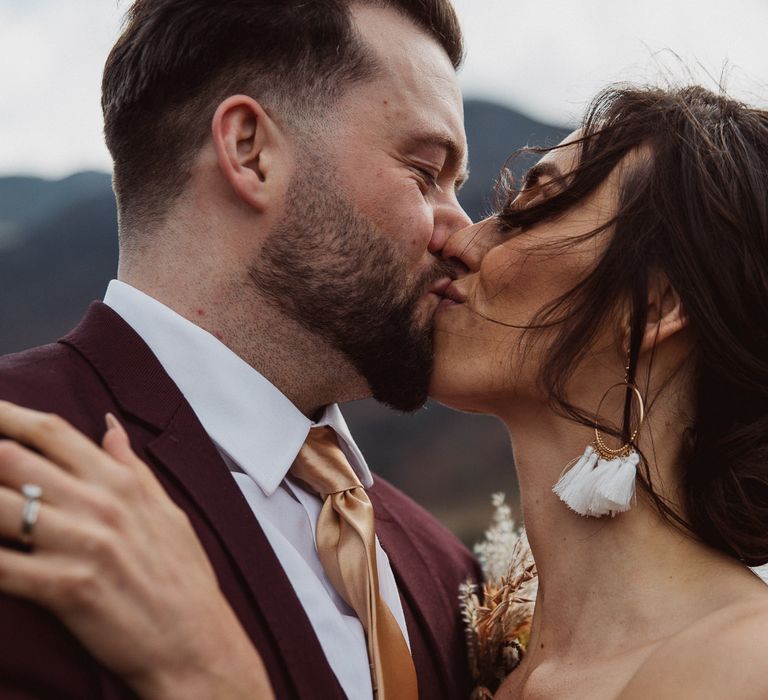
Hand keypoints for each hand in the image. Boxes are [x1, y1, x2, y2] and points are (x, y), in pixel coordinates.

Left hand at [0, 401, 273, 699]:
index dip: (8, 415)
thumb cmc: (183, 576)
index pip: (53, 433)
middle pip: (14, 460)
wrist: (195, 640)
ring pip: (1, 508)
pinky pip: (3, 566)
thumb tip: (109, 426)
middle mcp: (101, 505)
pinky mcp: (66, 589)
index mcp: (123, 483)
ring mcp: (82, 545)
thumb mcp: (166, 511)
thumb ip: (132, 466)